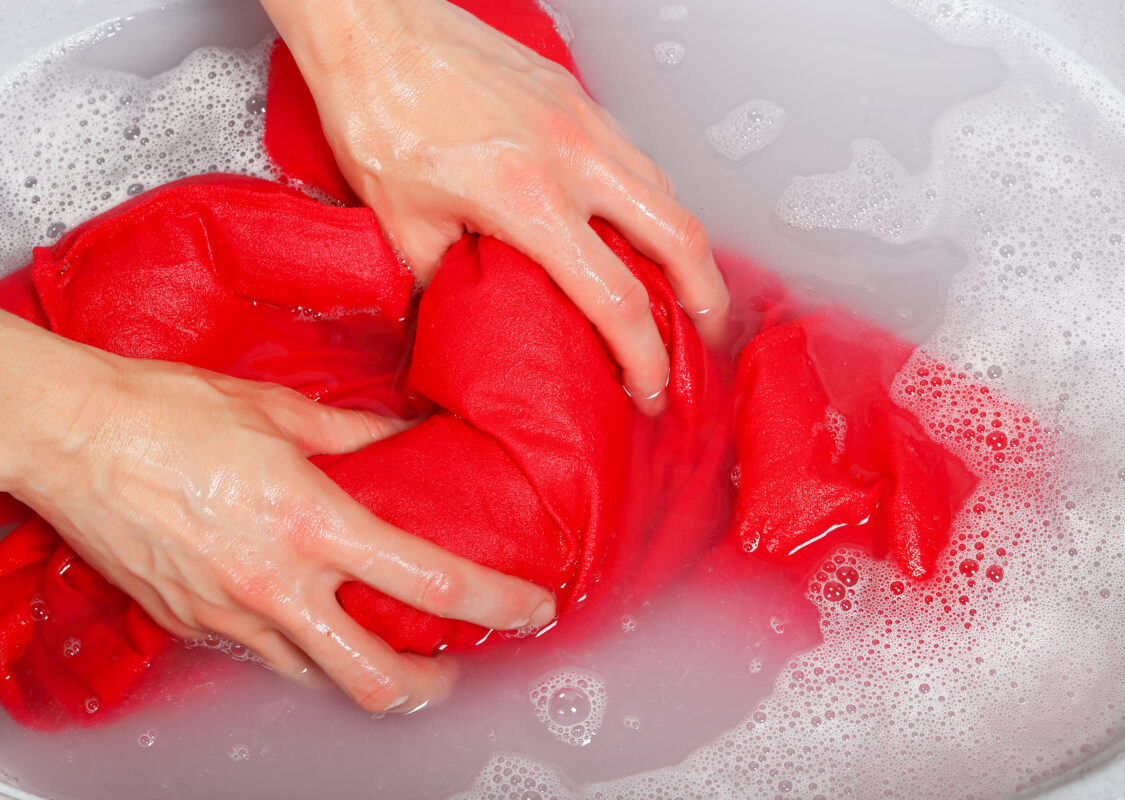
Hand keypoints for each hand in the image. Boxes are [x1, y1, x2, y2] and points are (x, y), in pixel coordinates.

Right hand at [0, 313, 556, 713]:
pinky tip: (313, 620)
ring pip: (319, 679)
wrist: (69, 436)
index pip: (430, 582)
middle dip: (434, 683)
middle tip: (455, 662)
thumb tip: (407, 441)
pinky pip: (264, 659)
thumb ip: (359, 435)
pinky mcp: (194, 628)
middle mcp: (276, 585)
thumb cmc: (167, 413)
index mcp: (312, 523)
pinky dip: (304, 651)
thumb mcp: (281, 410)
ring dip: (366, 671)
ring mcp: (232, 617)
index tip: (531, 608)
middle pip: (378, 678)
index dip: (497, 602)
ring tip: (387, 642)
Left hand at [260, 0, 731, 413]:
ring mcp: (585, 122)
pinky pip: (640, 158)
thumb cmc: (380, 109)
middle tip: (705, 338)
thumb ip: (446, 282)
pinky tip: (639, 222)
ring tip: (683, 288)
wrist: (375, 28)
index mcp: (529, 199)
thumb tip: (464, 318)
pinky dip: (656, 202)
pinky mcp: (579, 99)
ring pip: (670, 193)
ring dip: (687, 249)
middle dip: (707, 300)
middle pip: (681, 240)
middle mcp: (574, 158)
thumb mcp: (401, 222)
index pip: (616, 299)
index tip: (650, 389)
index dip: (645, 357)